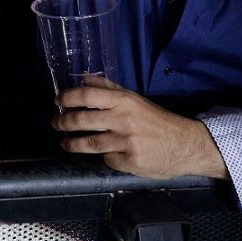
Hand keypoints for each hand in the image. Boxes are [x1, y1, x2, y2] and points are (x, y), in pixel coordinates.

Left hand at [52, 79, 226, 178]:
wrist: (185, 145)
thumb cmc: (157, 120)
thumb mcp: (135, 100)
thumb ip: (109, 89)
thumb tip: (84, 78)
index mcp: (125, 101)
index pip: (87, 96)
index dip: (68, 97)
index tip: (57, 101)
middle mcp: (123, 120)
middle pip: (82, 120)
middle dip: (63, 122)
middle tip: (56, 123)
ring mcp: (126, 143)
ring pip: (89, 143)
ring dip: (72, 143)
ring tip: (65, 143)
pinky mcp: (130, 162)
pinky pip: (107, 159)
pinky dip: (103, 157)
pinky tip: (102, 154)